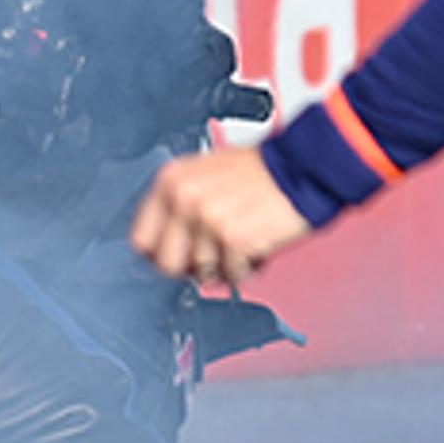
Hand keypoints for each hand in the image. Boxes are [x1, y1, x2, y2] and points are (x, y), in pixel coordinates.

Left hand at [130, 144, 314, 288]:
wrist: (302, 168)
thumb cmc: (261, 173)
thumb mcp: (206, 175)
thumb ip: (181, 206)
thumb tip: (165, 244)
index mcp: (172, 180)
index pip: (141, 239)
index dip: (160, 253)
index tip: (176, 257)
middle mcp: (184, 198)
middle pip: (166, 263)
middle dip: (190, 267)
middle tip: (211, 258)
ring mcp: (207, 219)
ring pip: (201, 272)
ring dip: (224, 266)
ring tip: (241, 244)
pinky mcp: (233, 239)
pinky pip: (230, 275)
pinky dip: (244, 269)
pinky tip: (254, 248)